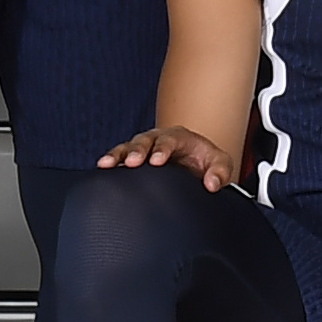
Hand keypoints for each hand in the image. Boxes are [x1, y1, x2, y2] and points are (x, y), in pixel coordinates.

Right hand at [99, 125, 236, 187]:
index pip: (169, 140)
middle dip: (137, 150)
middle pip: (144, 140)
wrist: (194, 166)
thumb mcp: (220, 164)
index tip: (157, 161)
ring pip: (127, 148)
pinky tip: (101, 170)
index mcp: (179, 137)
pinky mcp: (133, 161)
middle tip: (132, 162)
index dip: (162, 149)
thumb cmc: (206, 163)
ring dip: (117, 155)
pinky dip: (111, 163)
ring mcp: (143, 149)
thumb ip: (220, 172)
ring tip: (106, 164)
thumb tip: (211, 184)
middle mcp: (157, 140)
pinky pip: (119, 159)